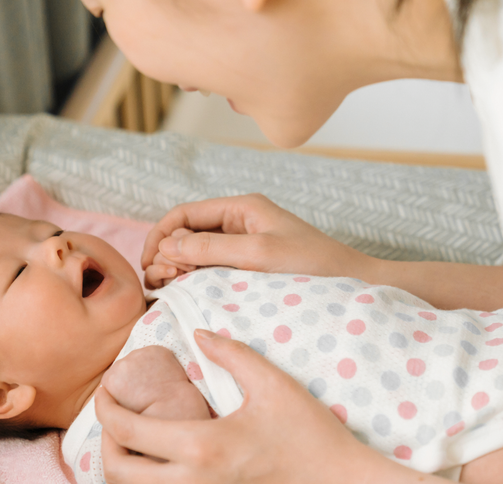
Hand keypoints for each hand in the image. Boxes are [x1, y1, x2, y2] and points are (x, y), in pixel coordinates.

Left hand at [95, 330, 429, 483]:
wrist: (340, 480)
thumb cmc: (309, 432)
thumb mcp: (272, 383)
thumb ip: (231, 353)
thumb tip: (196, 334)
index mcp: (201, 446)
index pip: (127, 429)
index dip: (105, 406)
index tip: (106, 387)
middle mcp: (192, 481)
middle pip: (116, 470)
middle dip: (104, 440)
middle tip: (113, 413)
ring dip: (121, 465)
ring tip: (132, 436)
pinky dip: (147, 480)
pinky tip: (159, 459)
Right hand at [140, 194, 369, 288]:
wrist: (353, 284)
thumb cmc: (313, 266)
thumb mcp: (259, 255)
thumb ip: (212, 248)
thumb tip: (167, 245)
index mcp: (242, 208)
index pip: (185, 213)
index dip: (160, 235)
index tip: (149, 264)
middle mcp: (240, 222)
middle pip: (186, 232)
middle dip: (166, 253)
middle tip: (161, 282)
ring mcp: (245, 244)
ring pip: (197, 252)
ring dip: (179, 267)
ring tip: (172, 289)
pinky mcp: (251, 266)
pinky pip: (213, 267)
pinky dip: (196, 278)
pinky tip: (191, 293)